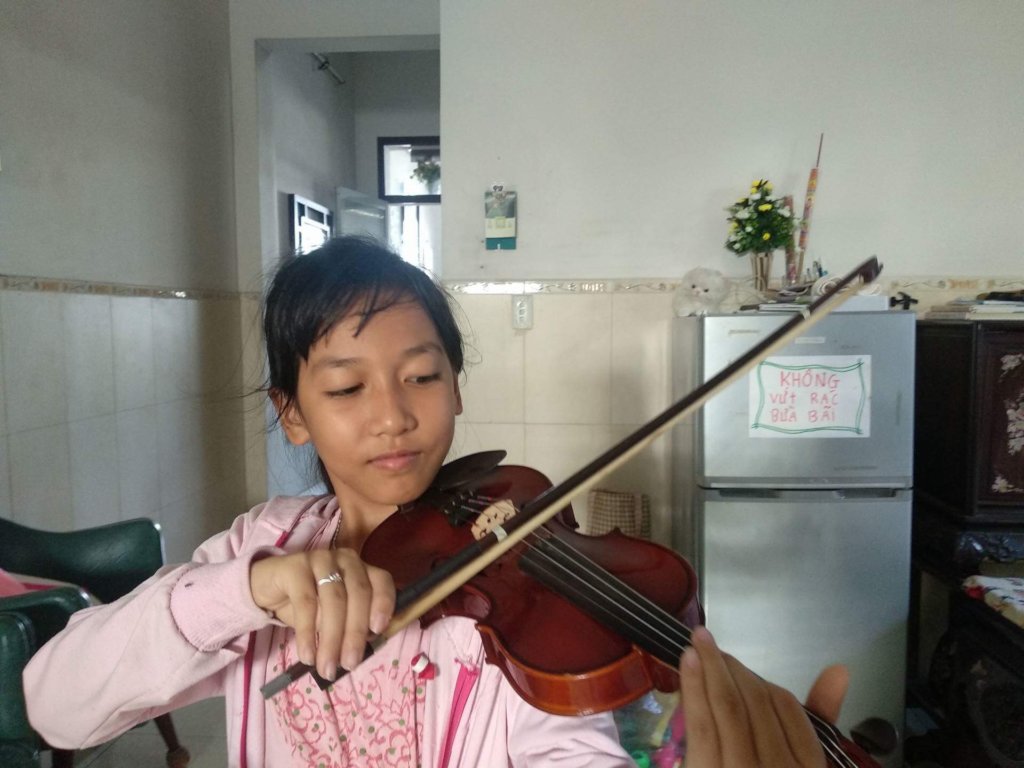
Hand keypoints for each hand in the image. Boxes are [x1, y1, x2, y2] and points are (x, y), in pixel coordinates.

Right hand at [250, 549, 394, 678]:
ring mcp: (321, 559)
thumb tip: (359, 652)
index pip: (382, 582)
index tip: (378, 631)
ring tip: (327, 666)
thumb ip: (349, 626)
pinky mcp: (296, 567)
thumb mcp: (332, 615)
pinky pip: (305, 602)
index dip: (384, 604)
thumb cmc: (308, 604)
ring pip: (334, 599)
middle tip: (350, 664)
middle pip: (358, 594)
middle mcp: (346, 559)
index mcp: (362, 569)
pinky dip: (307, 632)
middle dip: (355, 632)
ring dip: (332, 638)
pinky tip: (307, 655)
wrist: (266, 588)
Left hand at [679, 626, 848, 766]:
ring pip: (731, 708)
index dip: (763, 683)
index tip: (739, 668)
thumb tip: (839, 670)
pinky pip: (703, 725)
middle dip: (734, 669)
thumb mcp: (798, 764)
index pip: (791, 711)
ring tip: (698, 641)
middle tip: (710, 645)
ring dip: (713, 668)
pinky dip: (694, 687)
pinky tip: (688, 661)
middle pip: (758, 705)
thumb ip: (818, 719)